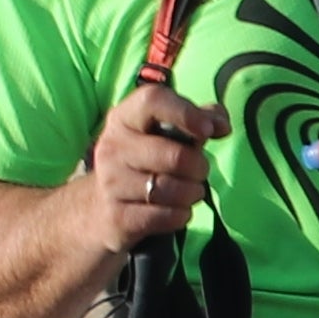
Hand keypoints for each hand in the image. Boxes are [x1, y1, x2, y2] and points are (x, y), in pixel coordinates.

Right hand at [84, 79, 229, 249]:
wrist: (96, 208)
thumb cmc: (141, 162)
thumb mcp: (163, 133)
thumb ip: (198, 119)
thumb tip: (222, 126)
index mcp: (124, 118)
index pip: (153, 100)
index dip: (186, 113)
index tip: (207, 131)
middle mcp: (113, 147)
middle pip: (176, 156)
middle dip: (199, 167)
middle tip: (198, 172)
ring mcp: (111, 183)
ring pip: (173, 190)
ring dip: (192, 193)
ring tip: (189, 192)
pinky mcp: (118, 217)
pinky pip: (166, 216)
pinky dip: (181, 215)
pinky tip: (176, 211)